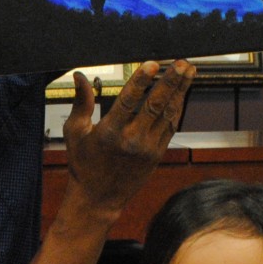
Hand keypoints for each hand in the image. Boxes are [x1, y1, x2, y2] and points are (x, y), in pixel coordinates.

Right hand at [61, 59, 195, 219]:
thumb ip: (81, 102)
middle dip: (170, 82)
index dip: (142, 81)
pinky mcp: (157, 154)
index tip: (153, 64)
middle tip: (180, 63)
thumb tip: (79, 76)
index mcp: (109, 132)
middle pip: (155, 105)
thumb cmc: (83, 164)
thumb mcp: (74, 132)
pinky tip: (181, 93)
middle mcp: (131, 140)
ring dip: (179, 91)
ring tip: (188, 71)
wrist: (98, 199)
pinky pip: (170, 127)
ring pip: (168, 114)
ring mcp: (147, 148)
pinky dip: (177, 108)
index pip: (129, 101)